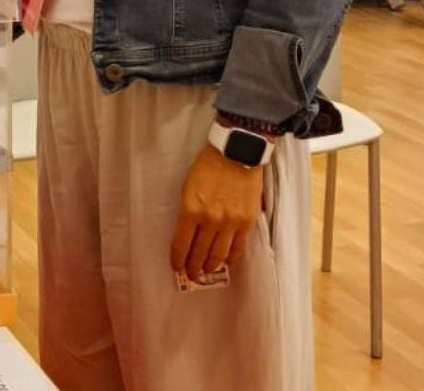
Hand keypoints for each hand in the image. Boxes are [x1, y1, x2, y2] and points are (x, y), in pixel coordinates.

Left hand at [170, 144, 264, 279]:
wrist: (237, 151)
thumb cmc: (211, 164)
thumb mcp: (188, 186)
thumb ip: (187, 212)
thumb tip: (187, 235)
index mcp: (191, 209)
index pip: (180, 246)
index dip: (177, 261)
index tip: (177, 266)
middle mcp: (210, 219)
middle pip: (198, 255)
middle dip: (192, 268)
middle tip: (191, 273)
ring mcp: (229, 221)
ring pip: (217, 256)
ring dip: (210, 267)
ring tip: (206, 270)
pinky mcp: (246, 220)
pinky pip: (237, 248)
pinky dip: (230, 258)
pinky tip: (226, 261)